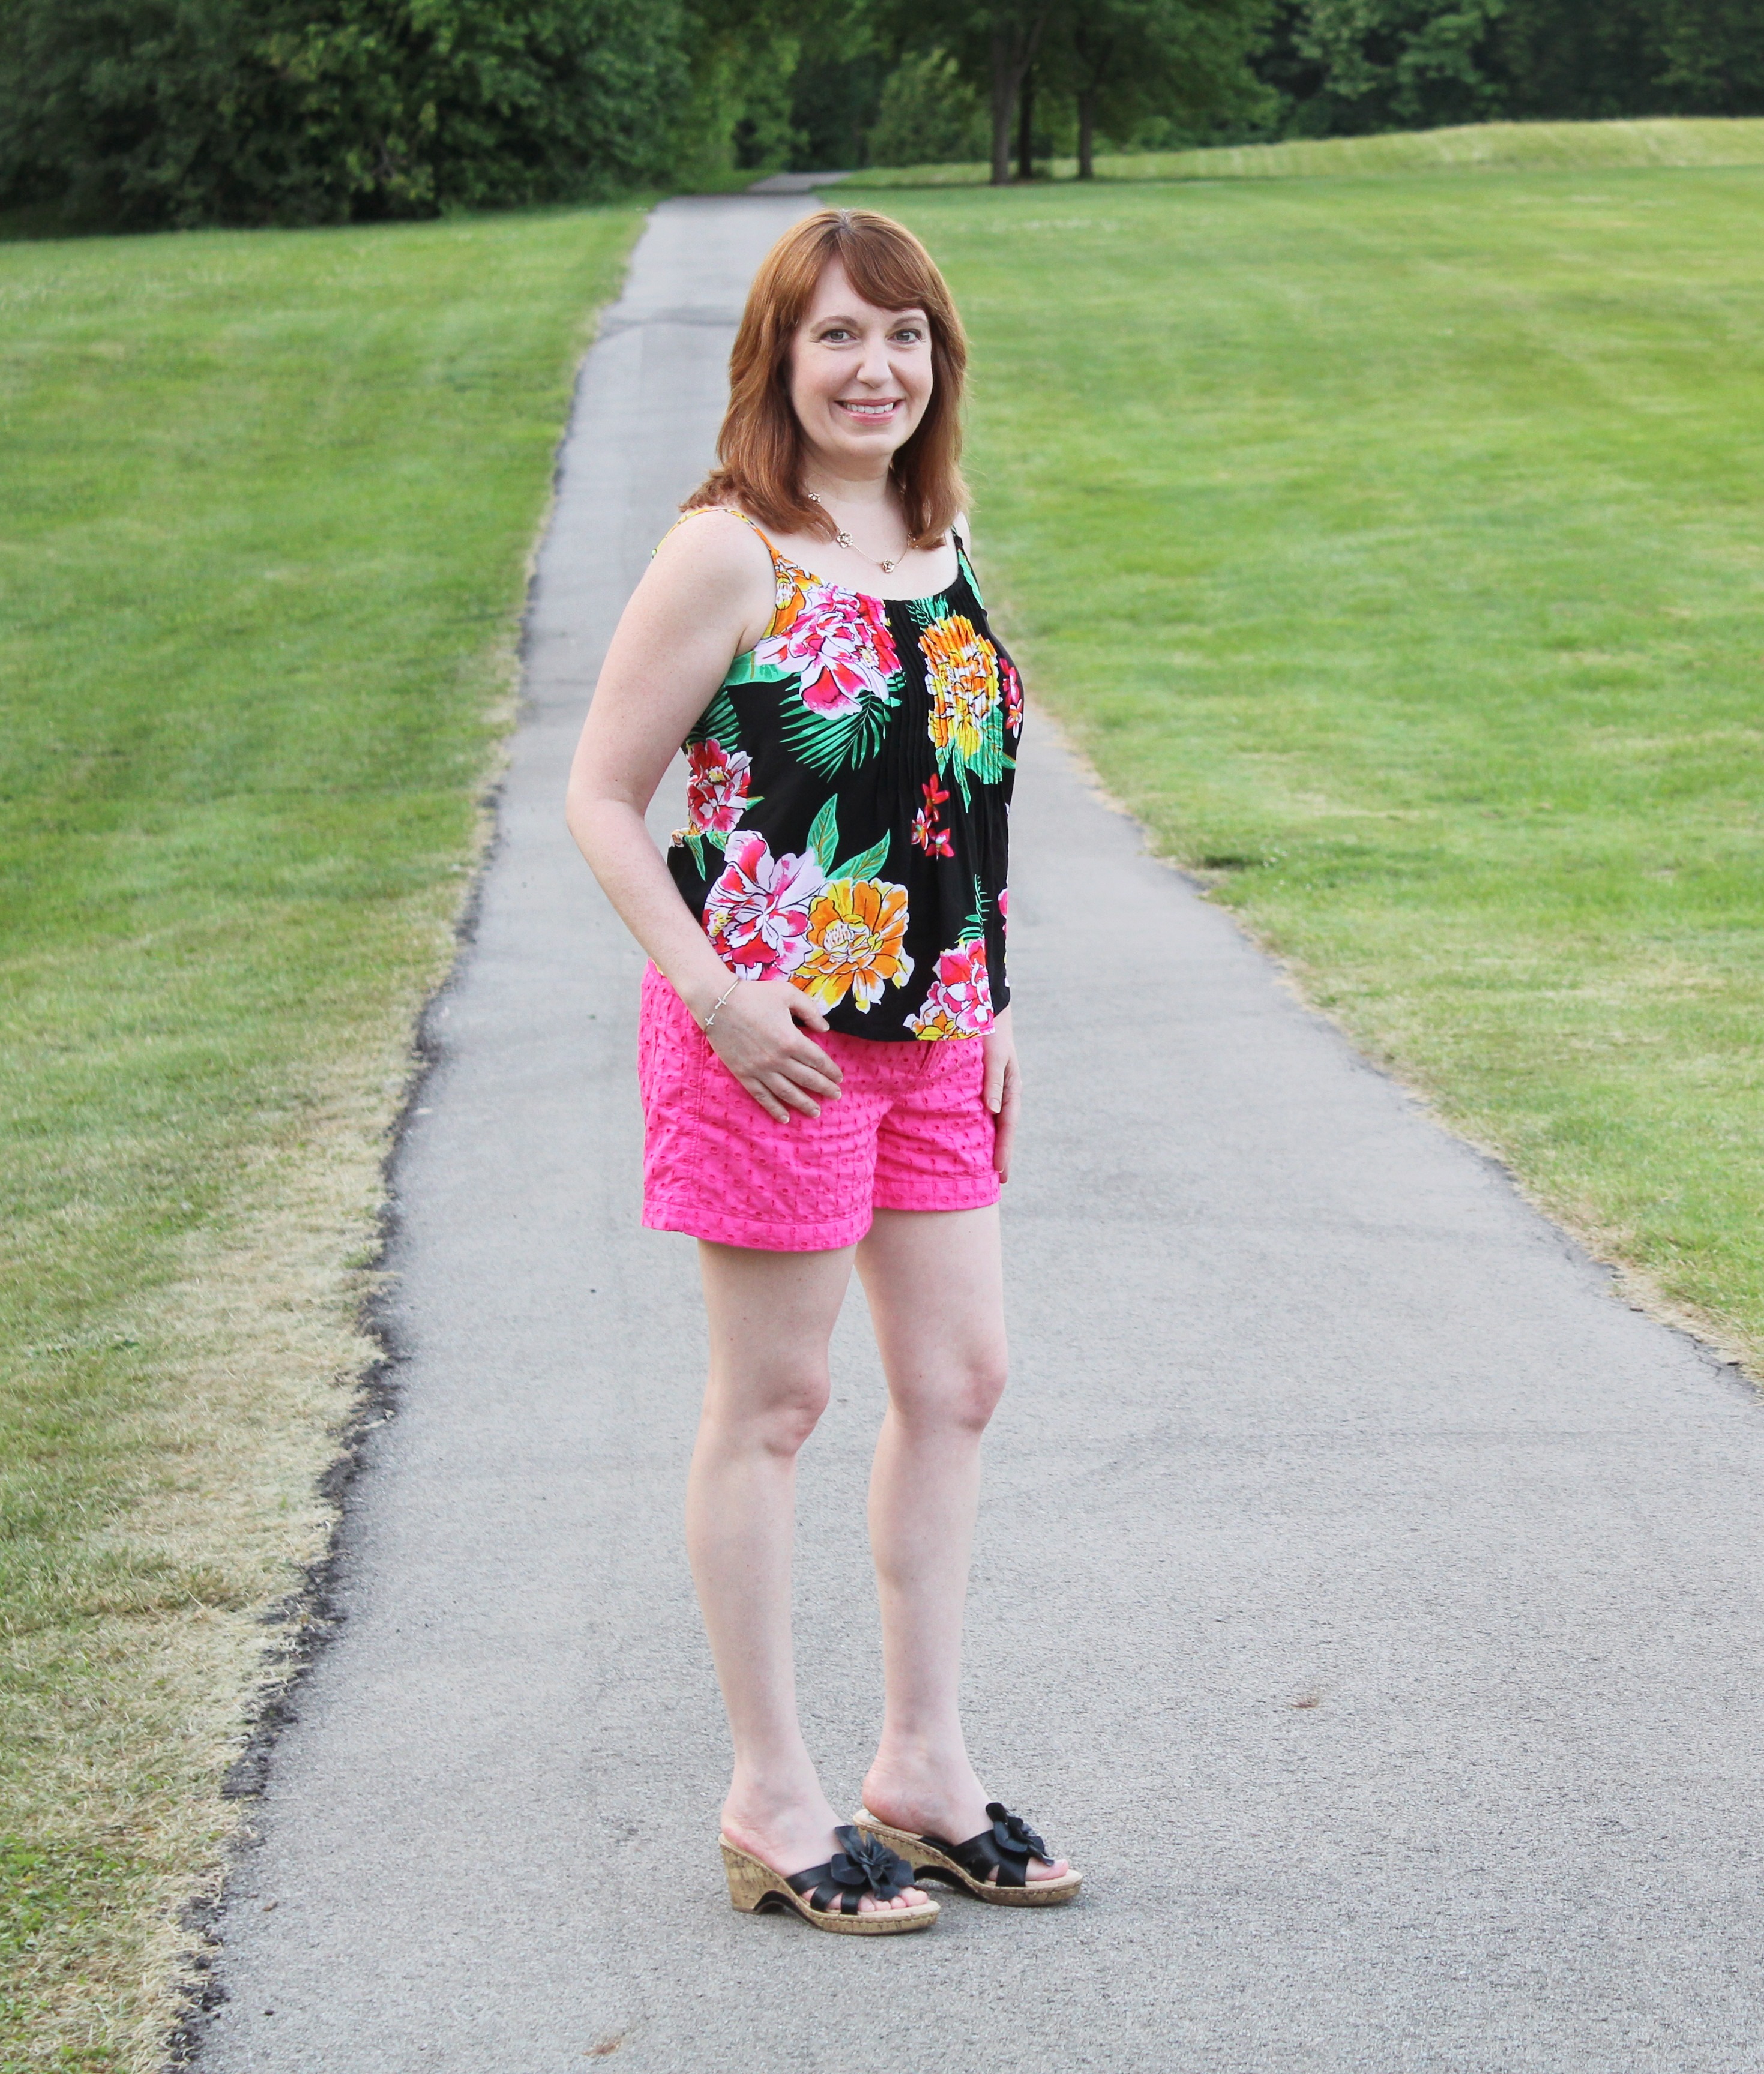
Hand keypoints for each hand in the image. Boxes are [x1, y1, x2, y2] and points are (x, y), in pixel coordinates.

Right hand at [701, 978, 843, 1121]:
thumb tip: (825, 1029)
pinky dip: (774, 1109)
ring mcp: (760, 1069)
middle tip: (836, 1096)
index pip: (818, 1060)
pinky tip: (785, 1118)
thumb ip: (810, 1011)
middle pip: (807, 1079)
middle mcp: (778, 1059)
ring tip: (816, 1112)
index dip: (831, 1070)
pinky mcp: (744, 1074)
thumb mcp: (788, 994)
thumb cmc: (754, 994)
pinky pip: (762, 1096)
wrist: (718, 1003)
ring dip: (804, 1104)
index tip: (839, 1078)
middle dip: (824, 1088)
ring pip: (787, 1092)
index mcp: (791, 1040)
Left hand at [982, 1010, 1018, 1182]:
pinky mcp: (983, 1084)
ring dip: (993, 1143)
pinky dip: (983, 1127)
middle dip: (1002, 1153)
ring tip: (989, 1167)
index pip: (1007, 1125)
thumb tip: (993, 1111)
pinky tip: (976, 1137)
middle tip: (1000, 1180)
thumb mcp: (994, 1056)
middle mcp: (1005, 1091)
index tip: (1000, 1172)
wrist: (983, 1008)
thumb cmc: (989, 1031)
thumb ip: (993, 1081)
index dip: (1004, 1149)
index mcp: (1011, 1087)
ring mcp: (995, 1088)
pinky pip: (984, 1111)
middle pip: (1004, 1128)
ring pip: (995, 1121)